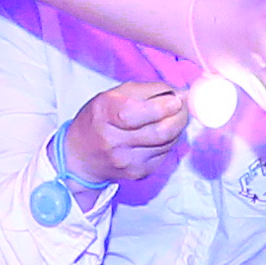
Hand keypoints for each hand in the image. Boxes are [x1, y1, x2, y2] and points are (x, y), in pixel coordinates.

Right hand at [60, 76, 193, 189]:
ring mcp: (126, 160)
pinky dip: (169, 142)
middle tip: (184, 106)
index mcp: (104, 114)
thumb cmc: (99, 119)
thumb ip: (147, 91)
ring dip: (177, 128)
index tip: (176, 99)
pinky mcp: (137, 173)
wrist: (81, 156)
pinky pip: (164, 155)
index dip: (162, 106)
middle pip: (159, 131)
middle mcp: (113, 141)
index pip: (135, 113)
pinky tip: (163, 133)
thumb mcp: (114, 95)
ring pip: (167, 143)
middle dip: (180, 117)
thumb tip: (180, 93)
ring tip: (174, 117)